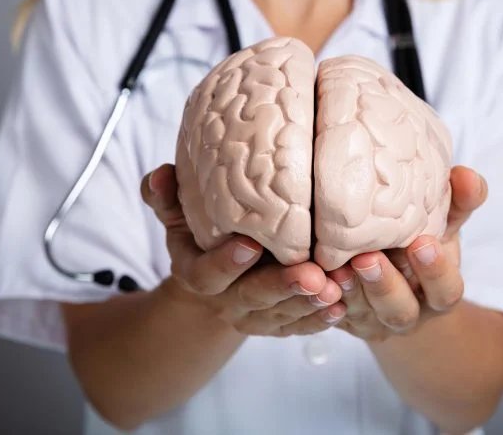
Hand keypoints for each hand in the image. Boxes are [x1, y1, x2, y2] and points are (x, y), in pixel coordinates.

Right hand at [141, 164, 346, 336]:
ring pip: (280, 315)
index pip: (208, 274)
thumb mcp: (178, 215)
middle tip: (311, 275)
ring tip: (335, 287)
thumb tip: (161, 175)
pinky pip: (297, 327)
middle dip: (282, 287)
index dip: (227, 262)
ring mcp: (251, 316)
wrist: (211, 280)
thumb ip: (166, 197)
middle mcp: (223, 300)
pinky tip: (341, 306)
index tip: (251, 244)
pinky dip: (319, 319)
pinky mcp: (275, 324)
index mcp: (196, 272)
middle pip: (252, 298)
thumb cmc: (199, 234)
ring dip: (309, 303)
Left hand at [327, 166, 487, 341]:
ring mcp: (371, 320)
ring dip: (349, 290)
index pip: (446, 291)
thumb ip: (457, 202)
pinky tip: (312, 276)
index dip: (436, 271)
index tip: (422, 242)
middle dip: (384, 285)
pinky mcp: (339, 318)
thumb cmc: (419, 241)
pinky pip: (327, 315)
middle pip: (399, 310)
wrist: (391, 275)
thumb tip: (468, 176)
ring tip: (337, 265)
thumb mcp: (441, 224)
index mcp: (438, 293)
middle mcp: (407, 313)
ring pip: (361, 314)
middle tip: (367, 257)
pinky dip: (320, 297)